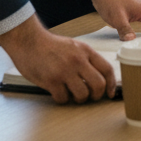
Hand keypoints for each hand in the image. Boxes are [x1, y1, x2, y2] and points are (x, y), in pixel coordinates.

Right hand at [0, 15, 116, 103]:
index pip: (107, 69)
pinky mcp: (51, 80)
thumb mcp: (74, 46)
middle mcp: (78, 60)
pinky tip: (58, 92)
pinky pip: (63, 98)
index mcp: (85, 51)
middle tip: (90, 97)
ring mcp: (65, 71)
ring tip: (72, 94)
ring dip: (79, 99)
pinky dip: (62, 99)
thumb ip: (86, 59)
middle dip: (97, 95)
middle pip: (99, 84)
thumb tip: (98, 77)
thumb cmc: (50, 46)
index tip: (110, 93)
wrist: (29, 41)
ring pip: (82, 94)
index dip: (112, 84)